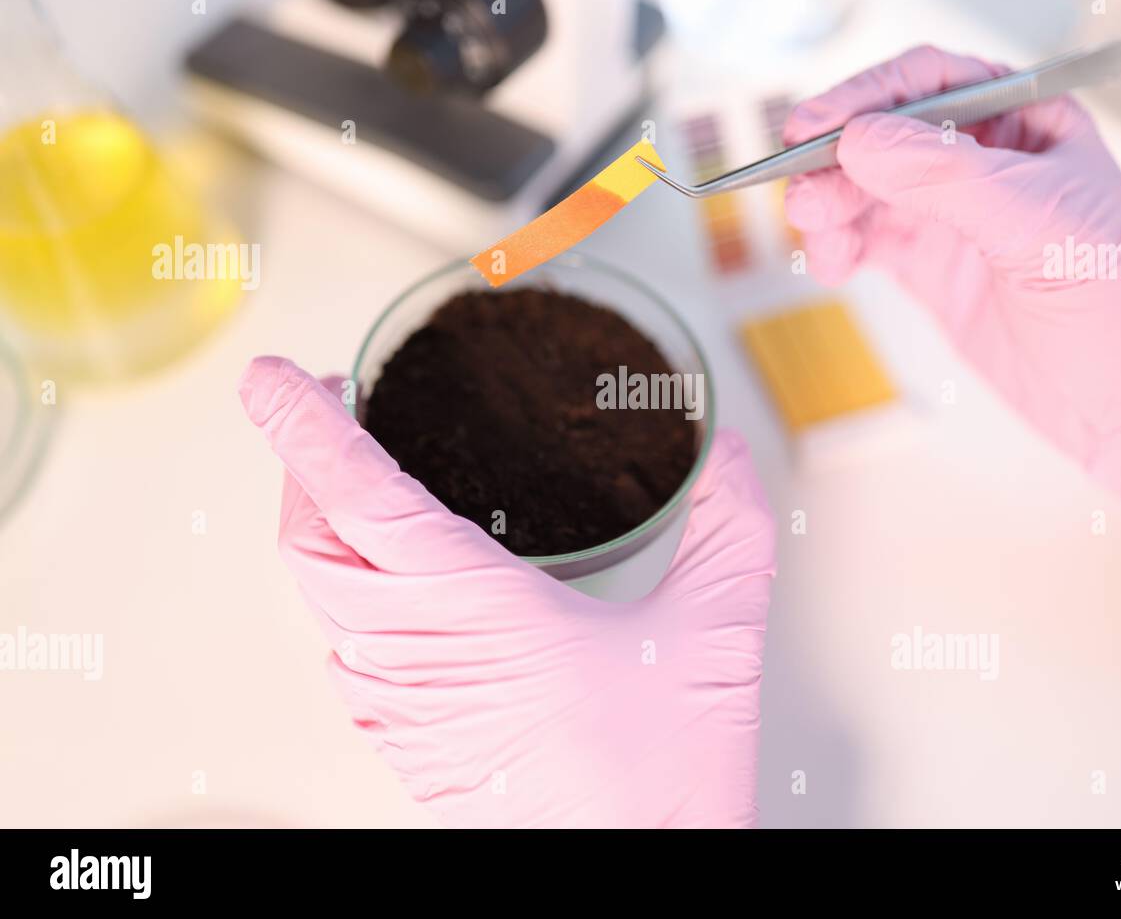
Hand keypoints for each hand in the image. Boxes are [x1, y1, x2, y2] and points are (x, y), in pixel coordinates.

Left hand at [239, 357, 775, 827]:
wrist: (638, 886)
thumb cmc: (663, 788)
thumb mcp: (715, 642)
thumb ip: (728, 531)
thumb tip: (727, 453)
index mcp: (480, 615)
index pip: (359, 499)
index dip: (304, 427)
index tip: (268, 377)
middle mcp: (419, 659)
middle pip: (310, 541)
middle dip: (303, 461)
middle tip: (330, 405)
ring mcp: (403, 708)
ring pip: (319, 597)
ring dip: (321, 523)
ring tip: (356, 474)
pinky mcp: (408, 743)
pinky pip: (345, 646)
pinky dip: (343, 584)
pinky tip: (392, 574)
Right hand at [784, 45, 1120, 509]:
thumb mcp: (1037, 226)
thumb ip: (946, 178)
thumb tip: (861, 141)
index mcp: (1028, 121)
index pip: (932, 84)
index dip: (866, 98)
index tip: (812, 124)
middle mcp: (987, 160)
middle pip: (887, 137)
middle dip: (838, 162)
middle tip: (804, 196)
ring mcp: (957, 217)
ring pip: (869, 190)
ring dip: (832, 207)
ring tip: (816, 237)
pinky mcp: (936, 267)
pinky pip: (870, 240)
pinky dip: (840, 247)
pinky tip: (832, 265)